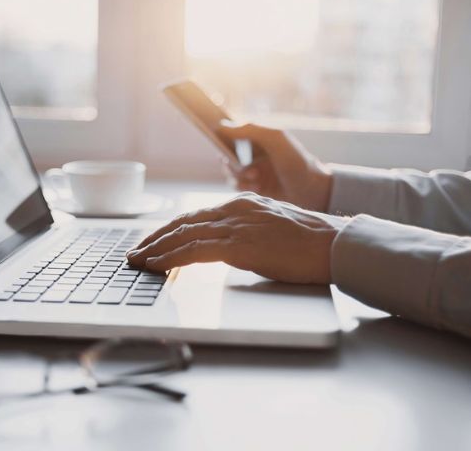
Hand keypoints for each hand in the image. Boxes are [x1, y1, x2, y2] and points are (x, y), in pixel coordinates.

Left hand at [126, 193, 346, 283]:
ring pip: (182, 235)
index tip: (152, 241)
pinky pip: (194, 250)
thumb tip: (225, 248)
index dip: (169, 230)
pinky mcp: (239, 244)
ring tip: (136, 262)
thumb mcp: (270, 229)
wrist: (336, 245)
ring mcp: (236, 225)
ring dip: (155, 250)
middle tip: (134, 253)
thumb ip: (245, 232)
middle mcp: (234, 209)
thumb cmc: (309, 242)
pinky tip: (156, 266)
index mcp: (241, 203)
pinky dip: (170, 258)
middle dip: (154, 238)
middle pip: (182, 222)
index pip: (194, 216)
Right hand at [219, 121, 332, 211]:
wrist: (314, 192)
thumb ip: (250, 130)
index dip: (221, 135)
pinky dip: (243, 187)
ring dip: (238, 176)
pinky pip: (237, 187)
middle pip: (227, 156)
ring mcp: (254, 172)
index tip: (212, 135)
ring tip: (256, 179)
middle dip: (231, 163)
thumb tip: (222, 126)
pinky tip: (258, 188)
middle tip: (242, 166)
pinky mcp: (255, 189)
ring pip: (230, 173)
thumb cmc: (297, 162)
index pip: (232, 134)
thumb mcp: (275, 140)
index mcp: (259, 139)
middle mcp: (254, 154)